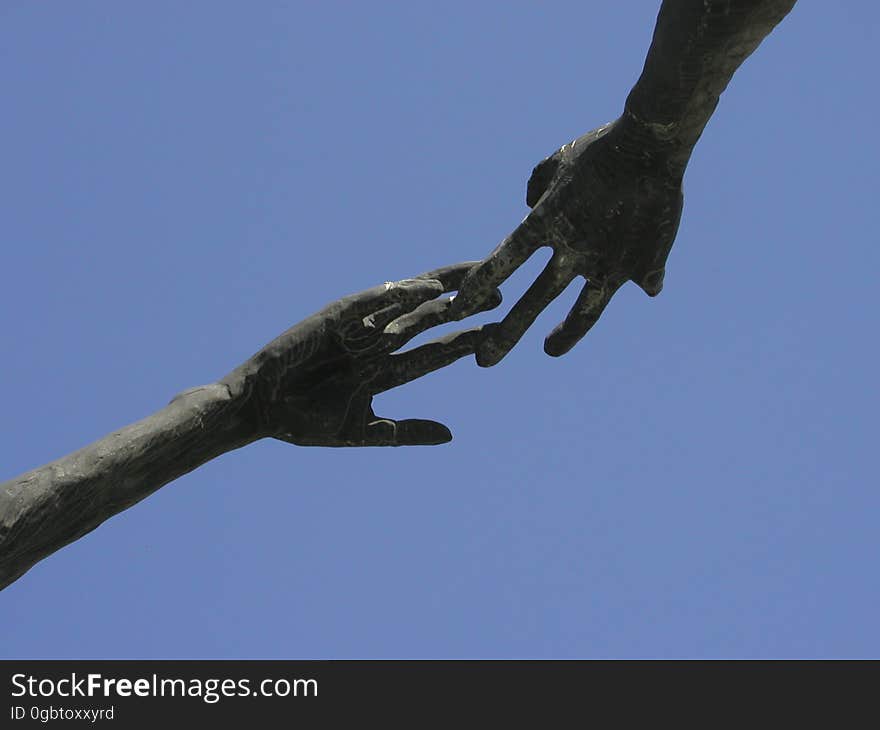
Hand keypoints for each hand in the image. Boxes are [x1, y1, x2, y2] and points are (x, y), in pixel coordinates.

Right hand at [220, 263, 498, 445]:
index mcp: (383, 369)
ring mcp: (357, 328)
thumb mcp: (363, 430)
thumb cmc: (303, 422)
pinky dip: (399, 294)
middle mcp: (375, 343)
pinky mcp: (334, 317)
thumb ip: (406, 431)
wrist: (260, 411)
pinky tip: (429, 287)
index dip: (466, 342)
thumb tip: (452, 434)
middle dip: (463, 307)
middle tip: (500, 295)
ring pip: (407, 303)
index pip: (434, 353)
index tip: (499, 335)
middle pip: (429, 319)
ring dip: (441, 290)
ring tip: (476, 278)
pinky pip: (373, 302)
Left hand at [451, 116, 683, 364]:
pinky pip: (641, 283)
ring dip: (564, 336)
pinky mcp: (642, 266)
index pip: (501, 262)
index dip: (479, 288)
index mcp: (546, 221)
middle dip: (505, 336)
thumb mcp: (557, 161)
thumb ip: (536, 185)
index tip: (458, 311)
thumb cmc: (601, 147)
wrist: (652, 141)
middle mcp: (573, 249)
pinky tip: (642, 291)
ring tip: (548, 349)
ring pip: (582, 314)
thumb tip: (528, 207)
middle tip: (484, 360)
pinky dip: (641, 286)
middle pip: (531, 303)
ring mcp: (608, 262)